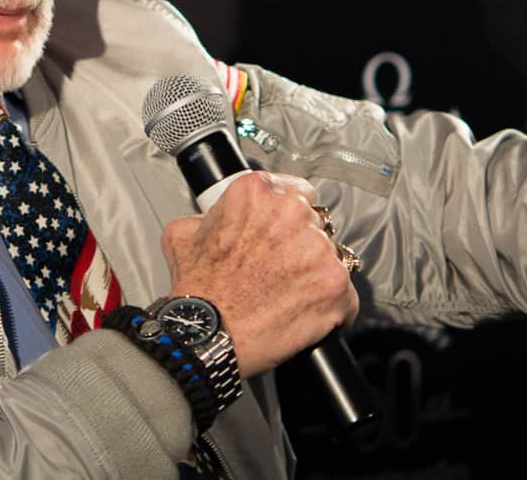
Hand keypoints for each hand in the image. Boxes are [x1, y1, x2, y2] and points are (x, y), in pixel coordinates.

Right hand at [160, 170, 357, 378]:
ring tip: (288, 293)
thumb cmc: (199, 292)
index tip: (282, 231)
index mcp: (256, 194)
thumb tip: (214, 219)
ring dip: (314, 273)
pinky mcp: (335, 284)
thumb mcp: (181, 235)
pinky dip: (331, 305)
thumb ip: (206, 216)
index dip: (286, 216)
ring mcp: (317, 248)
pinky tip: (306, 312)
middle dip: (300, 244)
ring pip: (329, 256)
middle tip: (277, 268)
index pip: (294, 190)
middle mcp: (290, 213)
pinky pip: (345, 292)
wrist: (209, 335)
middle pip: (314, 222)